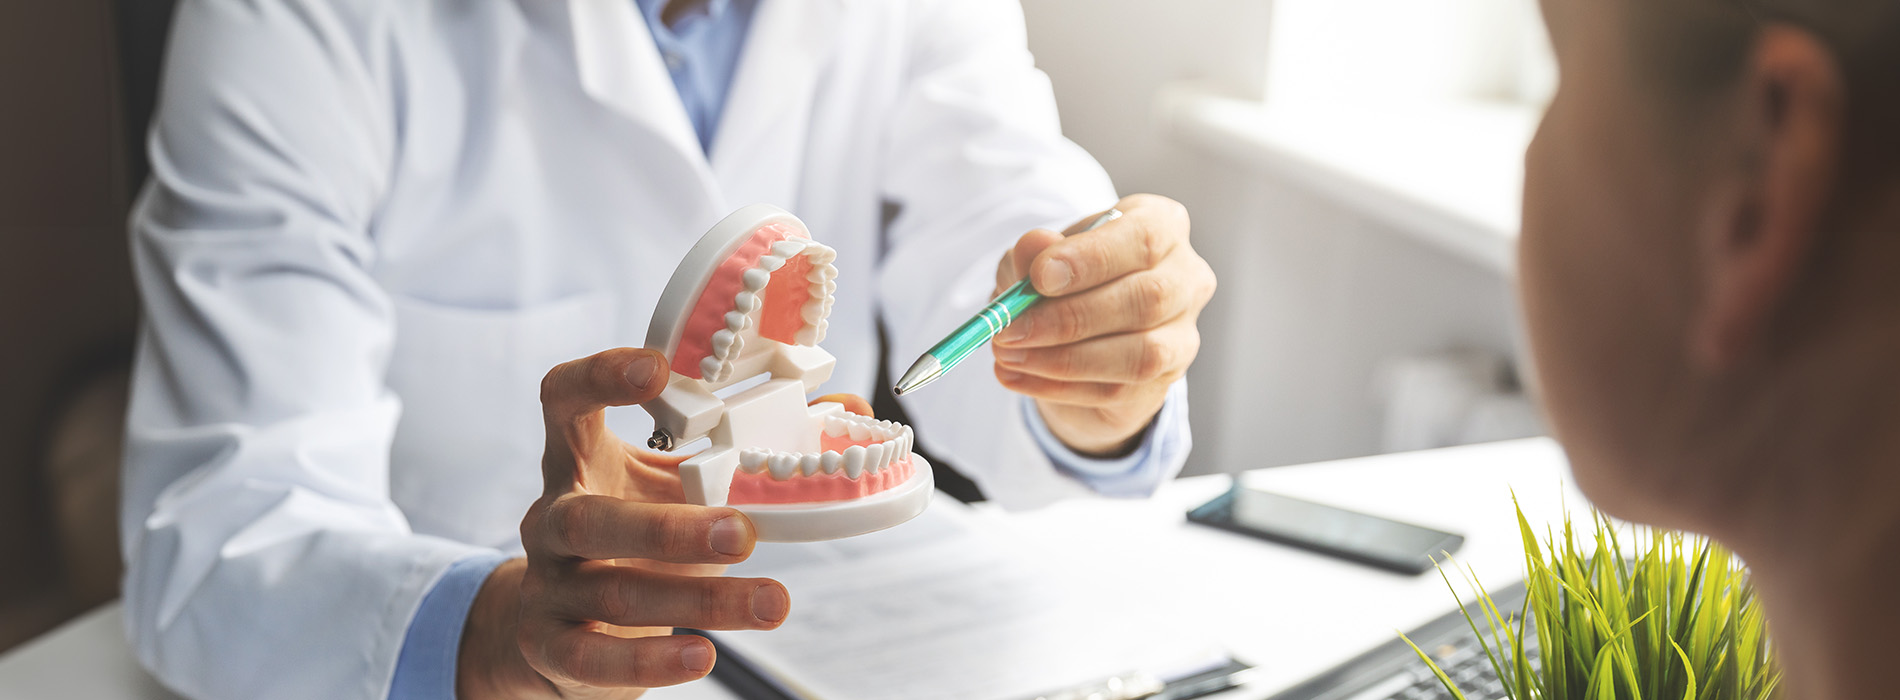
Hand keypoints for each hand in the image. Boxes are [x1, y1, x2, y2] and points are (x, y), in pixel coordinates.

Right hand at [458, 348, 799, 698]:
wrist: (558, 627)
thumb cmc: (636, 539)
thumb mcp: (678, 485)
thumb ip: (747, 448)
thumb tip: (848, 407)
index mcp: (581, 460)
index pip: (565, 399)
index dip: (600, 377)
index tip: (657, 371)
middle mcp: (552, 517)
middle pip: (591, 517)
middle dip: (669, 527)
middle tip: (744, 531)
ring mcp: (549, 583)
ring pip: (615, 590)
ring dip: (696, 600)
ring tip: (771, 603)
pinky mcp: (552, 644)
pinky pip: (594, 656)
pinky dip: (651, 661)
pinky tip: (703, 656)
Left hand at [991, 194, 1215, 456]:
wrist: (1077, 332)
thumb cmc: (1064, 279)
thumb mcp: (1037, 258)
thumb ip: (1034, 252)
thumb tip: (1035, 245)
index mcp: (1162, 226)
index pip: (1143, 238)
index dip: (1091, 259)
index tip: (1039, 277)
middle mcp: (1186, 277)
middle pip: (1146, 299)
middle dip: (1069, 318)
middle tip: (1010, 328)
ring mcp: (1183, 333)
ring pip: (1140, 354)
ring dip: (1064, 359)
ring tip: (1007, 355)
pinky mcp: (1165, 380)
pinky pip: (1118, 390)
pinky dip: (1058, 387)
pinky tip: (1017, 377)